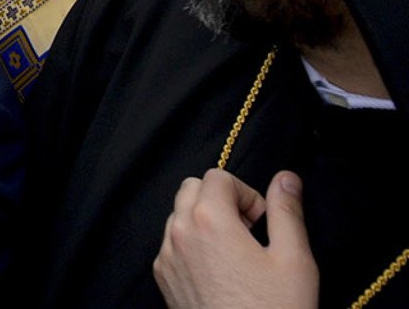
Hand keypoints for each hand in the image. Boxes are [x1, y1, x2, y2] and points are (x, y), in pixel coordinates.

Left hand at [153, 170, 316, 308]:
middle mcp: (179, 233)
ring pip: (179, 216)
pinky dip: (192, 245)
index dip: (245, 193)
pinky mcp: (163, 279)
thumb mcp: (294, 259)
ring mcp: (166, 258)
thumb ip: (287, 212)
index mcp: (209, 220)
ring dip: (205, 221)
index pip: (217, 176)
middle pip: (191, 189)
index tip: (262, 221)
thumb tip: (286, 178)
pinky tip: (220, 272)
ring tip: (236, 254)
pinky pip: (171, 245)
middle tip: (249, 231)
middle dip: (221, 200)